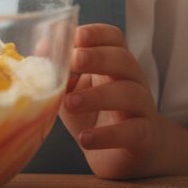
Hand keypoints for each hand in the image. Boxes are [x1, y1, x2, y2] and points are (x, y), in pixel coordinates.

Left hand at [59, 23, 168, 178]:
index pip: (114, 38)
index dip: (97, 33)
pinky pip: (134, 131)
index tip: (76, 36)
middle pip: (124, 59)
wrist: (126, 154)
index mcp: (113, 63)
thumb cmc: (95, 113)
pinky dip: (109, 135)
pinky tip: (86, 138)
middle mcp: (132, 80)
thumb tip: (42, 46)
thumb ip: (60, 70)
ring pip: (130, 93)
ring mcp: (141, 107)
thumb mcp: (73, 90)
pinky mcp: (145, 136)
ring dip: (98, 96)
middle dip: (99, 57)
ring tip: (70, 103)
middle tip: (75, 60)